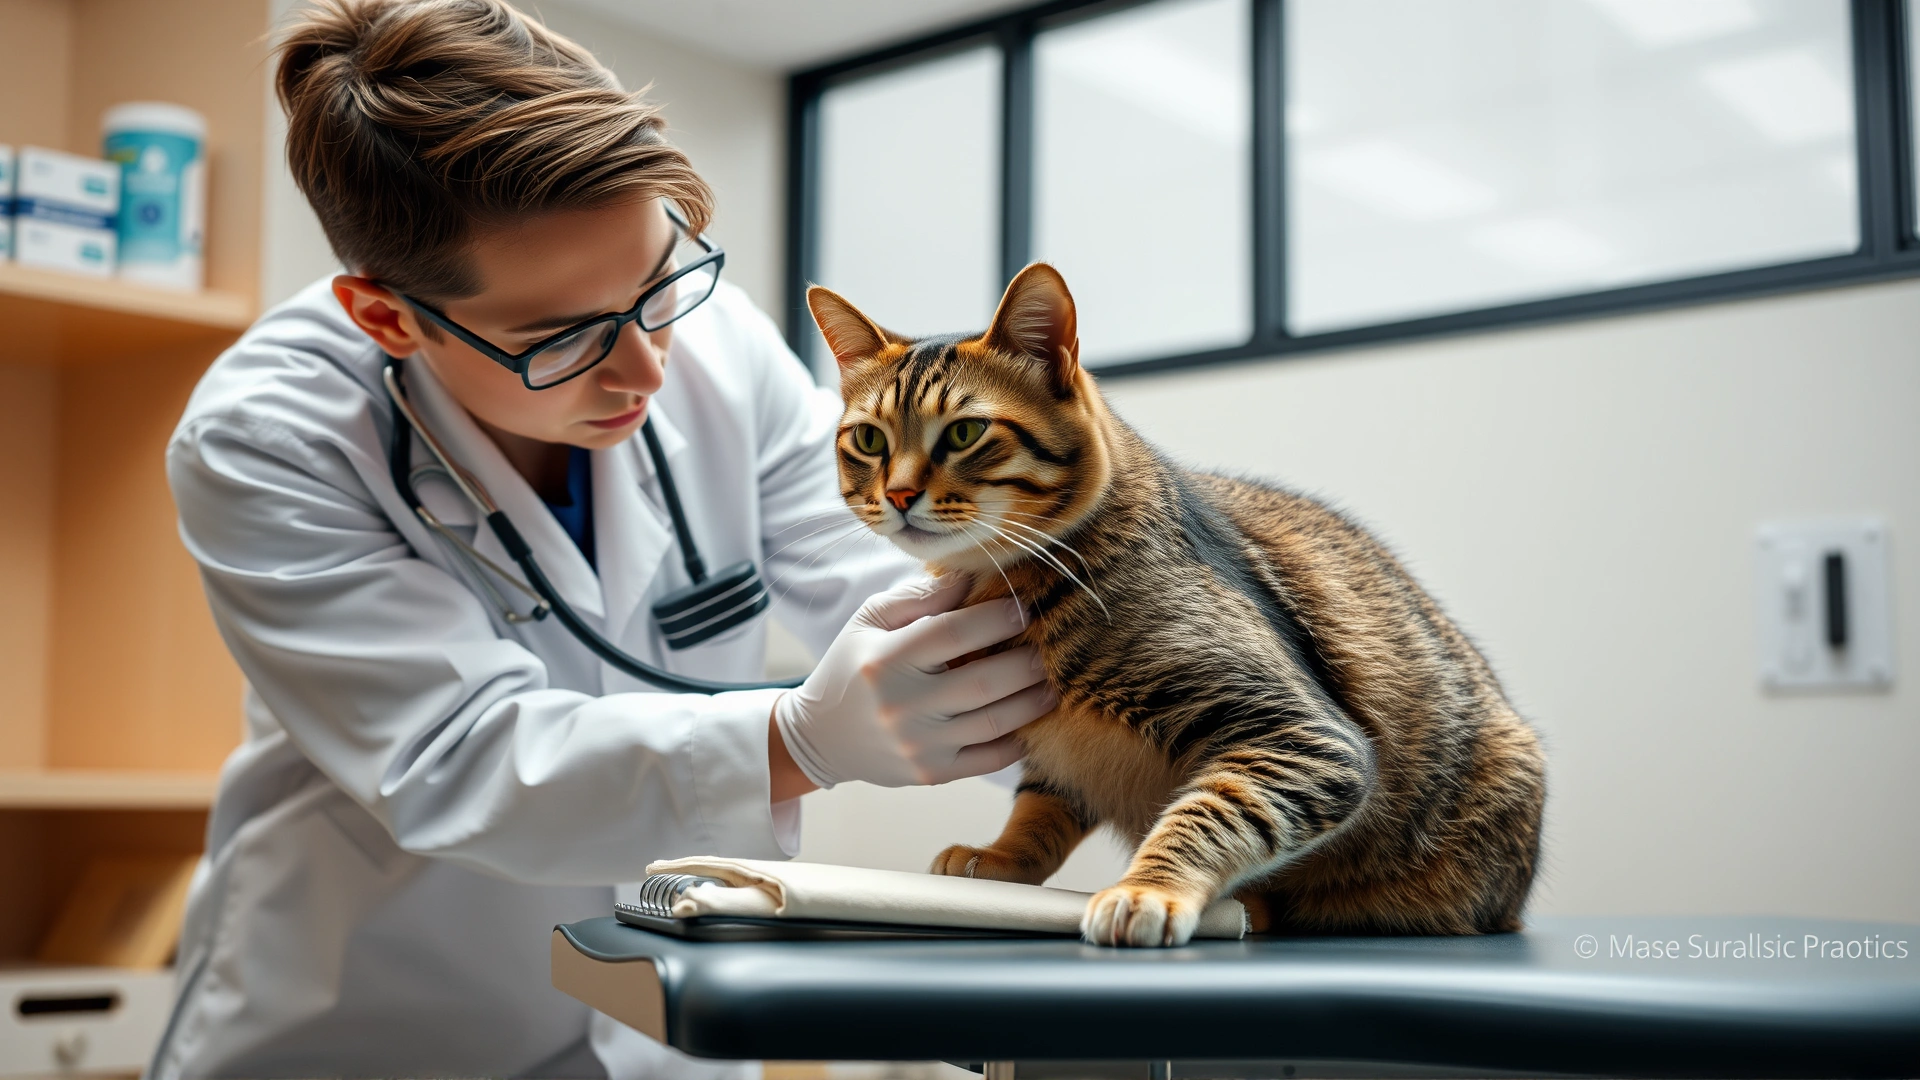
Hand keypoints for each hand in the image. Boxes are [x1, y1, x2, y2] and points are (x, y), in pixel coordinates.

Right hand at [772, 575, 1056, 787]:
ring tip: (1052, 683)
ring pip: (995, 721)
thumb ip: (918, 597)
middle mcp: (903, 704)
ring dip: (1033, 701)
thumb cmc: (853, 666)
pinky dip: (1018, 741)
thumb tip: (970, 573)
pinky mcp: (931, 774)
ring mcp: (919, 744)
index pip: (954, 632)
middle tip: (1049, 649)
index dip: (996, 618)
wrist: (821, 737)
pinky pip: (989, 759)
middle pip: (984, 680)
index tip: (1024, 608)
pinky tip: (1031, 721)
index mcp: (886, 660)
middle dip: (1027, 662)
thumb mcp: (870, 620)